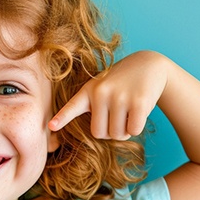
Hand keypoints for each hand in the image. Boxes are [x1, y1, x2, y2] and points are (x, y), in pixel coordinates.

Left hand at [49, 51, 168, 139]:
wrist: (148, 65)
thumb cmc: (120, 83)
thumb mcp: (101, 88)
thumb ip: (92, 106)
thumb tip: (95, 133)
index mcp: (88, 91)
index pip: (72, 106)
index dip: (62, 118)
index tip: (51, 126)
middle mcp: (101, 93)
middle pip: (99, 133)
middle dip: (110, 132)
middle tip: (117, 116)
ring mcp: (119, 97)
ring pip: (117, 134)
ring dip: (124, 131)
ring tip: (128, 112)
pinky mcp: (138, 102)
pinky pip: (133, 131)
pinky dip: (136, 128)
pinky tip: (139, 112)